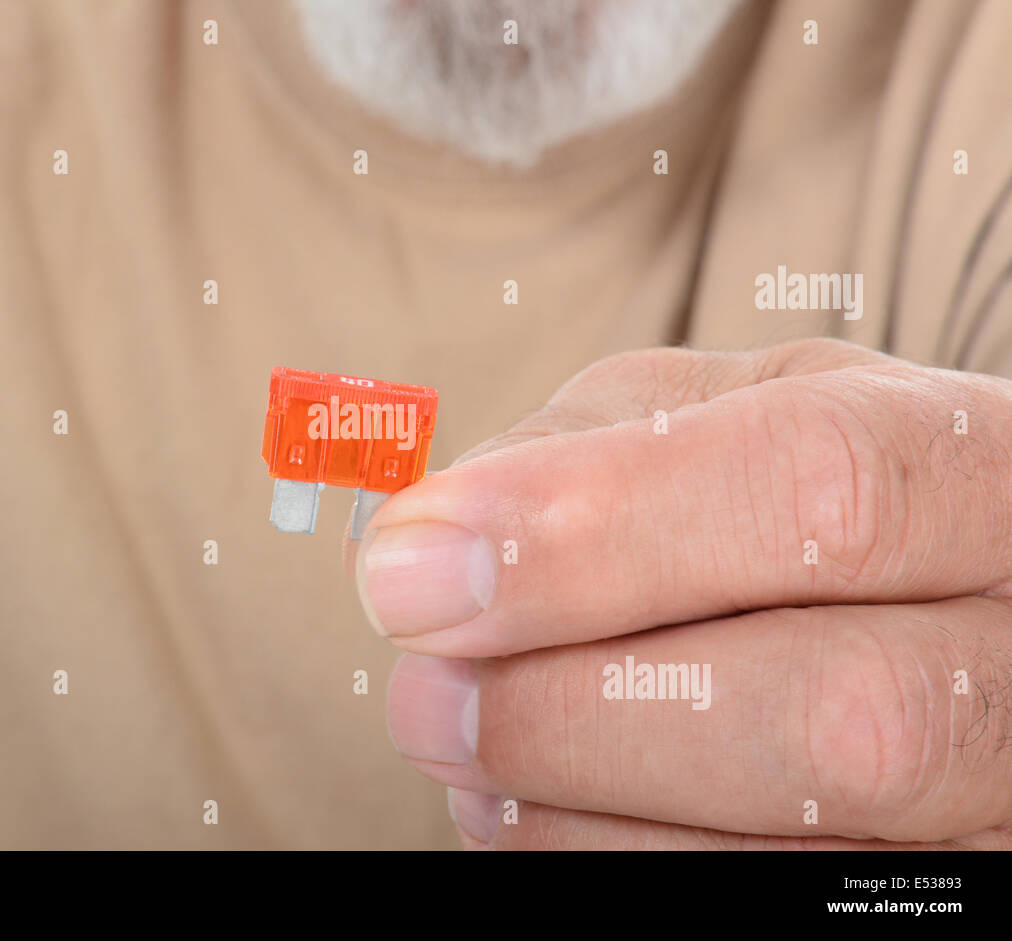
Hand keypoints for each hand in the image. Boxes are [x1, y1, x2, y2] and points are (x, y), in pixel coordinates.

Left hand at [349, 339, 1011, 848]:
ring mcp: (1006, 804)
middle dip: (578, 713)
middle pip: (841, 719)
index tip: (413, 567)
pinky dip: (610, 869)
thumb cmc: (799, 484)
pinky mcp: (943, 893)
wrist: (925, 588)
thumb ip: (589, 447)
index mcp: (977, 471)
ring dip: (578, 814)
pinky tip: (540, 815)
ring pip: (807, 857)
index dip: (596, 532)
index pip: (823, 487)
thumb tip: (431, 544)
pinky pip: (765, 913)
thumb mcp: (725, 408)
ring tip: (468, 755)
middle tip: (423, 698)